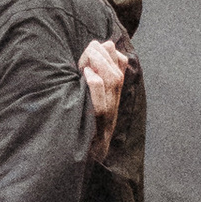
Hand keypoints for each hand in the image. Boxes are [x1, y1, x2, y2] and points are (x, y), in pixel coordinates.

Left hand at [79, 33, 129, 157]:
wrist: (80, 156)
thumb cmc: (79, 122)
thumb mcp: (86, 96)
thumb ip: (93, 74)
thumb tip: (104, 46)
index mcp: (112, 95)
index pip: (121, 67)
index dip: (113, 53)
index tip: (100, 45)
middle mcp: (113, 104)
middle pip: (116, 73)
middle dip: (104, 55)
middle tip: (90, 48)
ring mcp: (106, 114)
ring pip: (112, 82)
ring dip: (100, 64)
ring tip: (88, 56)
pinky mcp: (95, 123)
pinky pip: (100, 102)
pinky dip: (96, 84)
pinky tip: (88, 75)